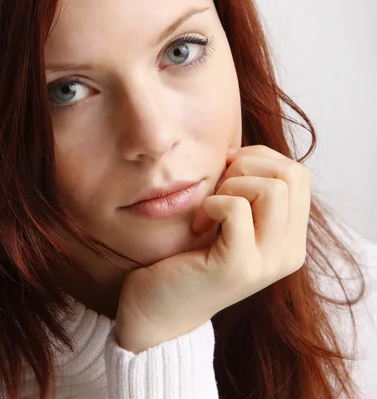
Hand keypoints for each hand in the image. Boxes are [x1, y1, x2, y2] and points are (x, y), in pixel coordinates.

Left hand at [115, 145, 310, 352]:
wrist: (159, 307)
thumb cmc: (191, 252)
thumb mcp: (233, 218)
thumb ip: (252, 189)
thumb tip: (244, 151)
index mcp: (292, 238)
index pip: (299, 173)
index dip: (260, 159)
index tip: (228, 175)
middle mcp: (289, 253)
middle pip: (291, 174)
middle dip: (247, 166)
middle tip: (219, 189)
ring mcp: (267, 263)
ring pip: (272, 189)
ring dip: (231, 186)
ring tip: (211, 208)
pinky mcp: (238, 268)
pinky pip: (236, 208)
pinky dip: (212, 204)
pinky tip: (198, 224)